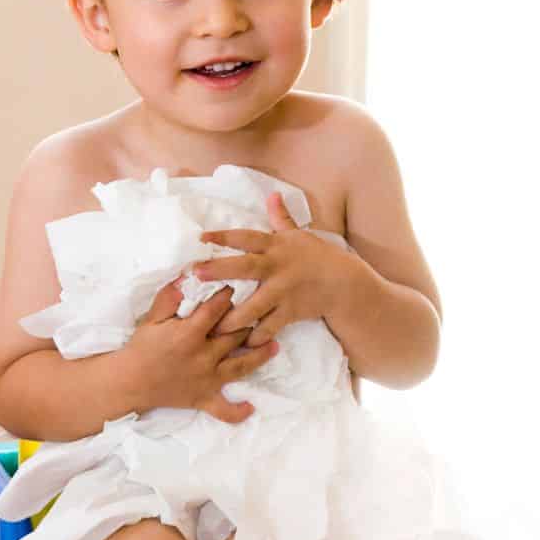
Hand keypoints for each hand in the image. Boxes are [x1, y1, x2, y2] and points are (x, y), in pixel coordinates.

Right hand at [124, 279, 279, 423]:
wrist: (128, 382)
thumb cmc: (140, 347)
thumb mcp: (152, 317)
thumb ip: (170, 297)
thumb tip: (187, 277)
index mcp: (190, 334)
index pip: (217, 310)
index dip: (228, 295)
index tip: (236, 286)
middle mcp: (203, 357)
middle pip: (235, 335)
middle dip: (248, 321)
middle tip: (261, 309)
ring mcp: (206, 379)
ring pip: (241, 366)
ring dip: (259, 356)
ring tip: (275, 345)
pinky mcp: (203, 399)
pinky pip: (223, 410)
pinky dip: (237, 411)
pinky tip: (251, 408)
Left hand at [193, 194, 351, 345]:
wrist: (343, 284)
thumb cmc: (318, 257)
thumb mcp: (299, 235)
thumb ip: (281, 218)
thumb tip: (272, 194)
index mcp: (276, 246)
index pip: (245, 238)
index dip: (223, 236)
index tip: (200, 238)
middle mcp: (277, 267)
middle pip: (245, 267)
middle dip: (220, 269)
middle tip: (196, 273)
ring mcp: (283, 292)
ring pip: (254, 306)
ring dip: (233, 317)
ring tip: (213, 327)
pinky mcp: (290, 312)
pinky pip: (270, 327)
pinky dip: (256, 337)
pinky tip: (241, 345)